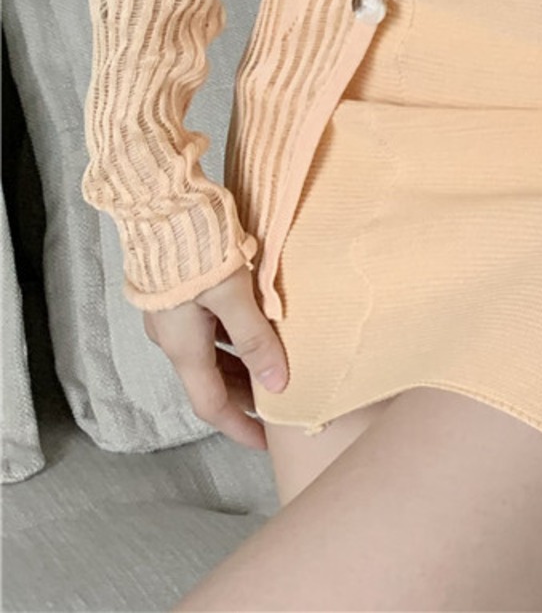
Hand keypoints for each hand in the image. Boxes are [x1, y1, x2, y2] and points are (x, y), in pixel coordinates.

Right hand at [143, 263, 288, 450]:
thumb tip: (277, 383)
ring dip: (239, 364)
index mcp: (183, 346)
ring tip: (273, 365)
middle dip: (242, 396)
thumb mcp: (233, 295)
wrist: (161, 203)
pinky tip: (255, 326)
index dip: (239, 426)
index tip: (265, 442)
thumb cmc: (196, 248)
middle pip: (210, 380)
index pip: (211, 405)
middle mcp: (171, 336)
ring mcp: (172, 314)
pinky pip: (207, 328)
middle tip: (277, 402)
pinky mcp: (178, 291)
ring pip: (209, 352)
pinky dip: (231, 337)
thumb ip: (255, 340)